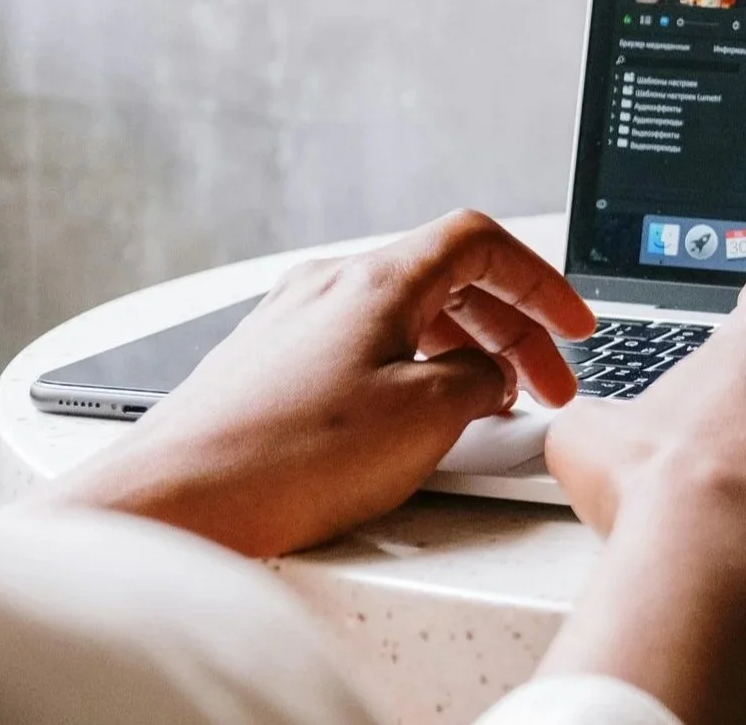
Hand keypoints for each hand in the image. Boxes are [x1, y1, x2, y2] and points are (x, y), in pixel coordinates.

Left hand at [29, 210, 593, 556]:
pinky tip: (418, 428)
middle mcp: (329, 288)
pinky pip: (366, 353)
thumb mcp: (427, 416)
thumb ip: (481, 382)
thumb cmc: (288, 458)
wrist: (175, 503)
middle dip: (511, 333)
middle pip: (448, 281)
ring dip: (462, 357)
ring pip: (407, 319)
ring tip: (488, 413)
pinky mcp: (270, 370)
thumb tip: (490, 379)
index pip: (480, 243)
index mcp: (376, 280)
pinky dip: (412, 376)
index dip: (540, 281)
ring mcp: (294, 326)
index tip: (571, 327)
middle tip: (545, 387)